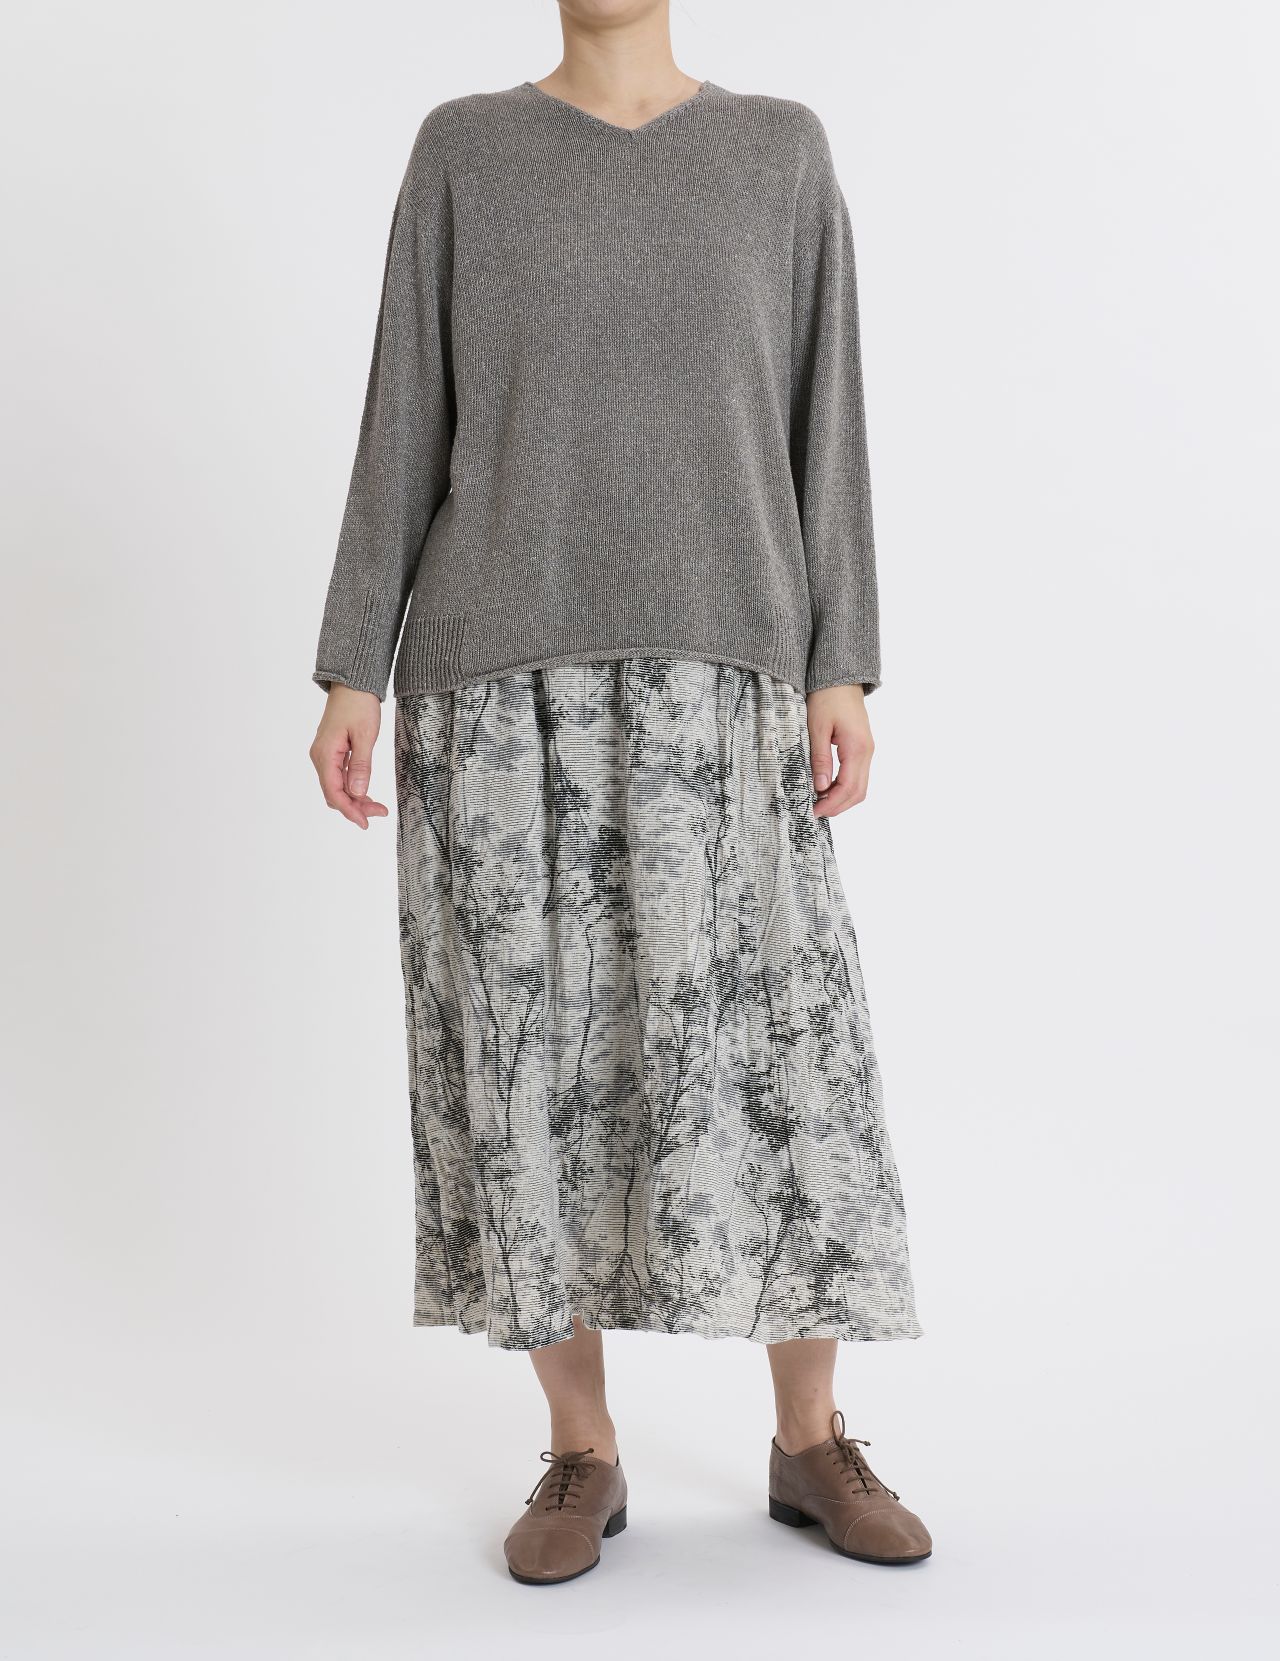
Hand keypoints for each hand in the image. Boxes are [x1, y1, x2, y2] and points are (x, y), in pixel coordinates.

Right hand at [310, 685, 387, 829]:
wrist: (353, 683)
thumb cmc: (359, 705)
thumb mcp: (365, 735)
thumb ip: (361, 766)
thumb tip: (357, 793)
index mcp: (325, 754)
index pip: (334, 792)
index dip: (350, 810)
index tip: (366, 822)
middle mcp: (320, 757)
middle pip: (334, 793)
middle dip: (355, 807)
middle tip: (380, 812)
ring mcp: (325, 755)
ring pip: (337, 786)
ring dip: (354, 798)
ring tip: (377, 806)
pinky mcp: (332, 752)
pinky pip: (339, 776)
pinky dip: (352, 787)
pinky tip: (366, 792)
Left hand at [806, 685, 873, 817]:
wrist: (841, 679)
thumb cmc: (827, 698)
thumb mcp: (817, 728)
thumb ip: (820, 758)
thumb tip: (820, 787)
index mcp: (857, 748)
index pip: (848, 787)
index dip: (831, 804)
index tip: (813, 811)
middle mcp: (867, 752)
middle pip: (858, 792)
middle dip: (838, 806)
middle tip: (815, 811)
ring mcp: (867, 751)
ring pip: (860, 786)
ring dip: (841, 799)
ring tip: (818, 802)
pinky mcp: (862, 749)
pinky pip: (857, 776)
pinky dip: (844, 787)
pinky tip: (826, 788)